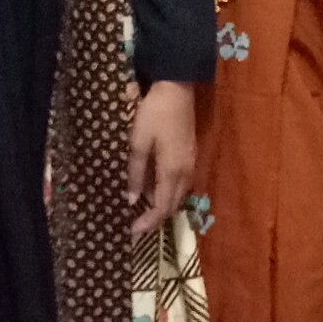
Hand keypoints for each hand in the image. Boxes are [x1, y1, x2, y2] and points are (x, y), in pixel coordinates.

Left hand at [127, 80, 195, 235]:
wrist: (177, 89)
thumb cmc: (154, 114)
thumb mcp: (138, 143)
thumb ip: (136, 173)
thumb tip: (132, 199)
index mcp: (172, 171)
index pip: (162, 207)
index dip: (149, 222)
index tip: (133, 232)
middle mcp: (185, 173)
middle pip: (173, 205)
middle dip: (156, 218)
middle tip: (137, 226)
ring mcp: (190, 164)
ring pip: (178, 195)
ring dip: (163, 206)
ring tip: (144, 210)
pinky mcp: (190, 156)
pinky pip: (181, 184)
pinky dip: (168, 193)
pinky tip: (155, 189)